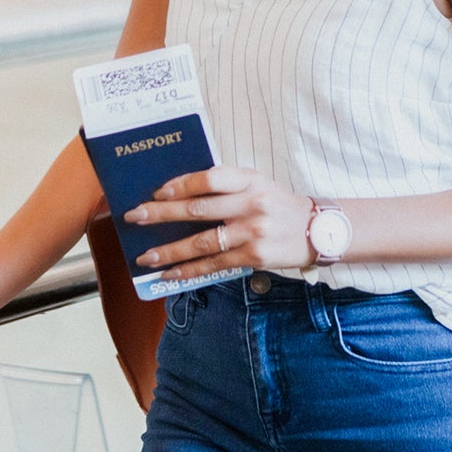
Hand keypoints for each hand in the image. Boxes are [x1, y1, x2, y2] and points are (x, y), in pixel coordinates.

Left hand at [123, 166, 314, 279]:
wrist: (315, 229)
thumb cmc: (277, 204)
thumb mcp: (257, 184)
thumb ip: (225, 186)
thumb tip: (178, 193)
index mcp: (250, 179)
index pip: (212, 178)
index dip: (182, 184)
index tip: (158, 191)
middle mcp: (252, 204)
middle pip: (199, 209)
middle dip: (162, 214)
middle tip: (136, 217)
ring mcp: (253, 232)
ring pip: (202, 242)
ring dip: (170, 250)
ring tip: (145, 256)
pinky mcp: (254, 256)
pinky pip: (215, 264)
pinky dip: (189, 270)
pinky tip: (170, 273)